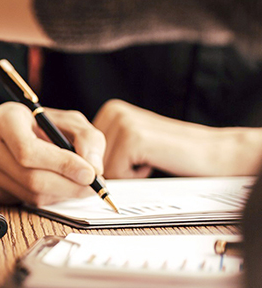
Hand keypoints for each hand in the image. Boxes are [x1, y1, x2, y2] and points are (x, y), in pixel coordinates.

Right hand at [0, 103, 105, 205]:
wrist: (10, 135)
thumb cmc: (40, 126)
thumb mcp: (68, 121)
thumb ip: (87, 138)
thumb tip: (93, 167)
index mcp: (4, 118)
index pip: (28, 149)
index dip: (62, 164)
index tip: (90, 173)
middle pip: (30, 177)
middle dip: (68, 185)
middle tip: (92, 186)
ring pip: (30, 194)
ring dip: (61, 193)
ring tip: (74, 182)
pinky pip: (25, 202)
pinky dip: (47, 198)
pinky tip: (54, 184)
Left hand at [93, 99, 261, 177]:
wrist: (213, 152)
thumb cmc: (171, 153)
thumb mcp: (130, 145)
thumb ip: (103, 149)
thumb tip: (72, 167)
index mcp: (110, 111)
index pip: (82, 150)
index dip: (102, 163)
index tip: (125, 159)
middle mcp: (112, 111)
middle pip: (88, 159)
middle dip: (114, 168)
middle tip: (143, 158)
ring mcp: (122, 122)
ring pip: (100, 168)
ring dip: (125, 173)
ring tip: (149, 158)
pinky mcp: (133, 137)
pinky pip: (116, 173)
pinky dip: (134, 176)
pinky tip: (153, 161)